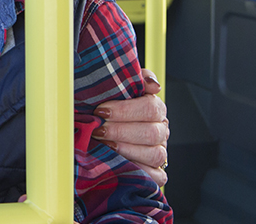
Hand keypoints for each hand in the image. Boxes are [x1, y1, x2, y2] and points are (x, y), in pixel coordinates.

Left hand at [93, 68, 169, 185]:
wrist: (95, 130)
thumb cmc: (103, 109)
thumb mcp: (112, 89)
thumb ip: (132, 79)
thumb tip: (153, 84)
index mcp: (154, 108)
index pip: (151, 107)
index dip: (125, 110)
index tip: (101, 110)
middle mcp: (160, 130)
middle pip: (152, 132)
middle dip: (121, 131)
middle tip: (99, 130)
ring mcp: (159, 152)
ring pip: (155, 154)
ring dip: (126, 150)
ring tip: (104, 146)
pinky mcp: (155, 172)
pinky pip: (156, 177)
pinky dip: (139, 171)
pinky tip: (119, 163)